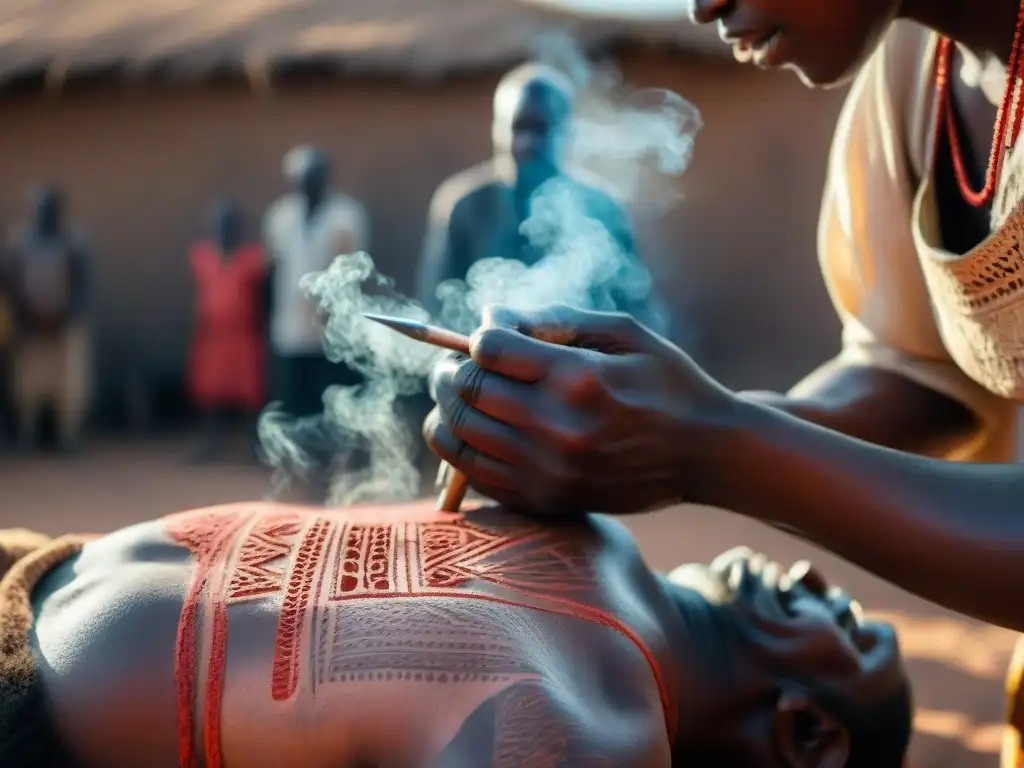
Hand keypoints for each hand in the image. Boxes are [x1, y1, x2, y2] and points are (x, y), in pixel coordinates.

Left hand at [424, 304, 736, 515]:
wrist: (704, 454)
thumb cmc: (666, 382)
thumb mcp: (624, 332)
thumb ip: (554, 319)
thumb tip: (491, 316)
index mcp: (578, 378)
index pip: (488, 351)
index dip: (476, 338)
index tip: (486, 338)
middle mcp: (558, 428)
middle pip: (466, 392)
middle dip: (450, 371)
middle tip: (453, 365)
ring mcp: (550, 470)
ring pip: (460, 435)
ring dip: (446, 409)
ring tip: (456, 395)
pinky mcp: (547, 500)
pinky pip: (475, 475)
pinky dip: (461, 449)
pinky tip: (473, 431)